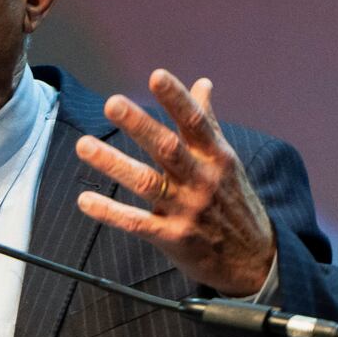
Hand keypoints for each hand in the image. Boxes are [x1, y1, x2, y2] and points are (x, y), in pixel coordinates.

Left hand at [74, 69, 274, 296]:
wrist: (254, 261)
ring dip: (113, 164)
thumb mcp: (227, 162)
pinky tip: (84, 200)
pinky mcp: (173, 237)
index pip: (195, 122)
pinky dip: (110, 213)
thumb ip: (208, 122)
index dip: (176, 98)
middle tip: (112, 103)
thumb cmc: (235, 202)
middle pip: (168, 148)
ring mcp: (187, 209)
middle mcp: (202, 179)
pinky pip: (137, 223)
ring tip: (83, 146)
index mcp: (216, 156)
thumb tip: (202, 84)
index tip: (156, 76)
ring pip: (146, 182)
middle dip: (140, 125)